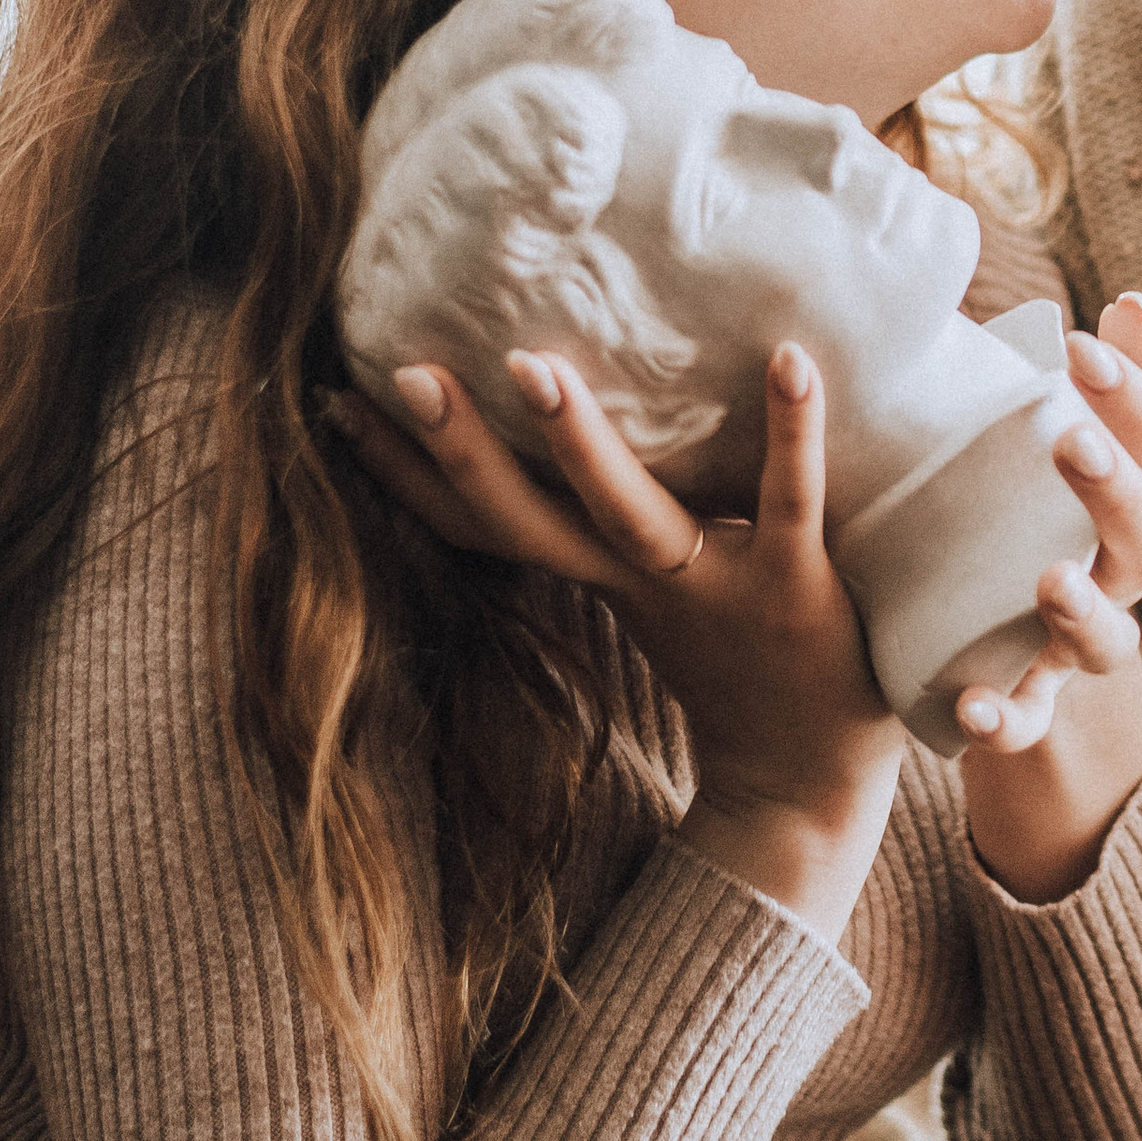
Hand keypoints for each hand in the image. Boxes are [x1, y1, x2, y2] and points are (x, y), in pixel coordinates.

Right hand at [328, 341, 899, 937]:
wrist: (804, 783)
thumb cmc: (731, 665)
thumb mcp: (646, 589)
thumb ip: (614, 517)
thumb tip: (580, 426)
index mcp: (596, 575)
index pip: (480, 522)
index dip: (405, 471)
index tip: (337, 400)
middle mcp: (636, 581)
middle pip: (527, 517)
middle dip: (463, 449)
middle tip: (409, 373)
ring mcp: (713, 586)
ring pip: (631, 512)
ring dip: (582, 442)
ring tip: (537, 365)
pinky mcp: (794, 586)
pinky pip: (790, 501)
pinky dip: (790, 430)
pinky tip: (792, 357)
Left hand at [959, 294, 1141, 902]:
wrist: (985, 617)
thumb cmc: (1038, 495)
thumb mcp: (1076, 432)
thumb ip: (1117, 376)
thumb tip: (1138, 307)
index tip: (1076, 343)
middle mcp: (1127, 579)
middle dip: (1120, 493)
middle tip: (1070, 438)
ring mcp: (1078, 645)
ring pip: (1110, 645)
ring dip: (1085, 613)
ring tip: (1049, 579)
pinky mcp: (1026, 699)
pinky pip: (1027, 723)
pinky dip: (1006, 720)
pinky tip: (971, 704)